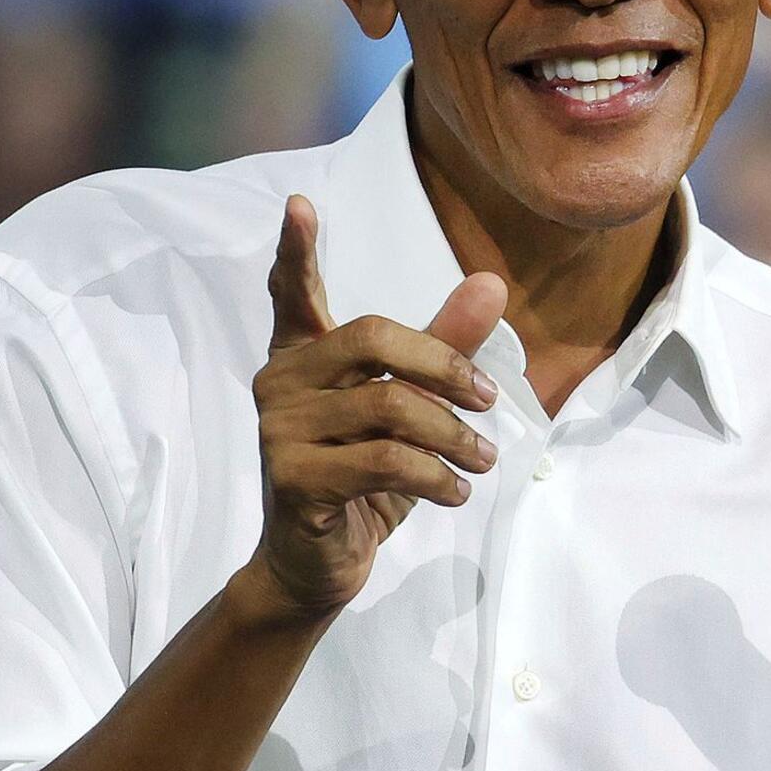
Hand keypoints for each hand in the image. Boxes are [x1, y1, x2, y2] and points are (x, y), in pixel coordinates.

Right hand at [236, 194, 506, 621]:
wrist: (318, 566)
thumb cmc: (364, 479)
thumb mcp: (412, 410)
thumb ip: (445, 346)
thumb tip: (491, 282)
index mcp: (302, 356)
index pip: (292, 293)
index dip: (295, 250)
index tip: (300, 204)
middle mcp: (280, 382)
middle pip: (371, 337)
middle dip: (444, 364)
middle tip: (489, 399)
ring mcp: (279, 430)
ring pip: (388, 406)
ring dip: (453, 435)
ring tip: (484, 459)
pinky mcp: (293, 478)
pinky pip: (381, 460)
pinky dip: (435, 475)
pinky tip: (457, 491)